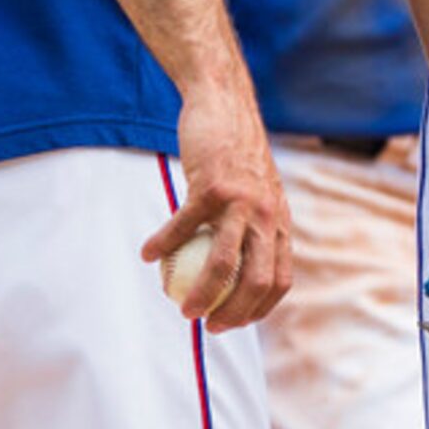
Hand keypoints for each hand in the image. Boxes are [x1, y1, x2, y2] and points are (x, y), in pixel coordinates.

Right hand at [142, 76, 291, 330]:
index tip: (233, 321)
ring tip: (183, 309)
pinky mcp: (213, 187)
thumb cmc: (235, 152)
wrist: (224, 104)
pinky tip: (147, 255)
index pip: (280, 279)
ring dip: (202, 293)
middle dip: (234, 313)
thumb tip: (235, 268)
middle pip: (257, 280)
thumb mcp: (257, 190)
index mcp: (280, 220)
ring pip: (223, 263)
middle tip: (208, 325)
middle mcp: (267, 214)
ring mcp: (242, 202)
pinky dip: (163, 244)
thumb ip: (253, 225)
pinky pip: (184, 226)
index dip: (258, 308)